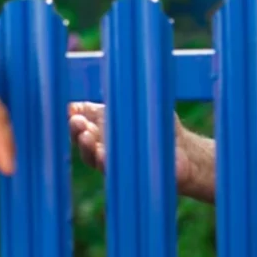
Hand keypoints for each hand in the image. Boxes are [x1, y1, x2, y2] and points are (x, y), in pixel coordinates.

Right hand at [68, 102, 202, 193]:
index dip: (74, 114)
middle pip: (81, 138)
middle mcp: (103, 143)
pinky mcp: (125, 175)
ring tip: (87, 137)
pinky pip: (112, 171)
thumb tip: (116, 80)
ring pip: (91, 156)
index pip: (81, 118)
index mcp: (104, 124)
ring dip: (87, 147)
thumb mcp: (145, 105)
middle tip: (76, 121)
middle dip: (76, 129)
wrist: (184, 154)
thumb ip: (128, 97)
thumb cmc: (162, 127)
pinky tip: (103, 155)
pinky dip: (106, 163)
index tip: (72, 109)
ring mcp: (112, 161)